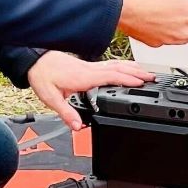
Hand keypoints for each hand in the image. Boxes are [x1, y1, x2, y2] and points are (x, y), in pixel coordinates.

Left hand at [26, 50, 156, 131]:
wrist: (35, 61)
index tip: (142, 82)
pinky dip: (121, 66)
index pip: (111, 77)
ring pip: (115, 65)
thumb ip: (66, 113)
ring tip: (146, 72)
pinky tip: (126, 68)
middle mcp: (89, 70)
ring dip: (131, 68)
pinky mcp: (87, 65)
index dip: (128, 79)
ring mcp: (89, 66)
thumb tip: (78, 126)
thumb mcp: (51, 98)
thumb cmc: (42, 76)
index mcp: (84, 78)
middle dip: (137, 73)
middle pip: (118, 69)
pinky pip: (109, 64)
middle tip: (153, 78)